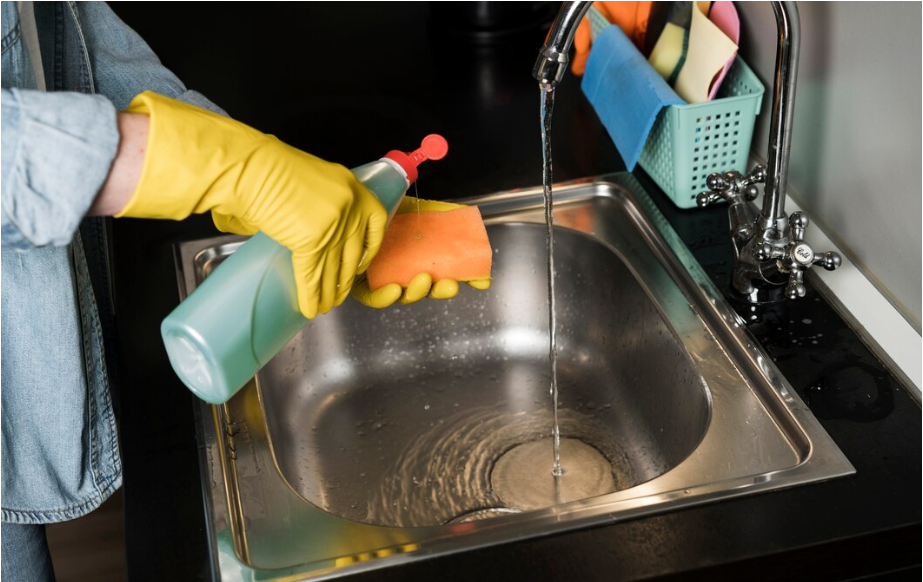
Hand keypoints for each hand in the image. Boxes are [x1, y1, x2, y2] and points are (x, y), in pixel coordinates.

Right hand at [115, 91, 386, 318]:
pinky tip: (309, 309)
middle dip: (346, 277)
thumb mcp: (307, 178)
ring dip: (329, 292)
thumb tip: (305, 227)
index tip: (363, 261)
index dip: (371, 247)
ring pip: (334, 268)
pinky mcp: (312, 241)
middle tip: (340, 293)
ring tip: (326, 307)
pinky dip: (310, 296)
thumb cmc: (266, 165)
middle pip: (353, 251)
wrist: (249, 166)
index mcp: (350, 186)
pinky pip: (312, 276)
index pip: (375, 222)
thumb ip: (317, 204)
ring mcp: (333, 225)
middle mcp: (348, 207)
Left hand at [351, 197, 490, 308]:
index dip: (462, 282)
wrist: (367, 194)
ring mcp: (384, 277)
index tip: (479, 283)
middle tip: (450, 284)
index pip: (444, 277)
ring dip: (417, 292)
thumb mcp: (429, 211)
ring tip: (424, 279)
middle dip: (440, 291)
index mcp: (423, 259)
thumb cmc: (395, 205)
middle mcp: (405, 270)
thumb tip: (475, 234)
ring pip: (403, 295)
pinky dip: (385, 298)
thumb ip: (454, 224)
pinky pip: (373, 297)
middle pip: (426, 290)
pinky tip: (394, 289)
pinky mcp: (361, 281)